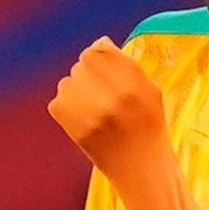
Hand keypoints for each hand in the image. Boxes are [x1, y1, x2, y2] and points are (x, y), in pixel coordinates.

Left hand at [48, 39, 168, 165]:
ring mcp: (91, 113)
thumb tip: (99, 42)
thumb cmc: (147, 126)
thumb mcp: (151, 89)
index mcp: (134, 83)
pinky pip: (58, 101)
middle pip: (82, 63)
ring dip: (76, 89)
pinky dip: (67, 106)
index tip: (101, 66)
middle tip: (99, 91)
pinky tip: (82, 116)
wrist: (140, 167)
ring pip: (67, 81)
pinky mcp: (74, 128)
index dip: (97, 54)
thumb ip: (127, 63)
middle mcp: (112, 96)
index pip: (99, 49)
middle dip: (88, 73)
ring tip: (91, 105)